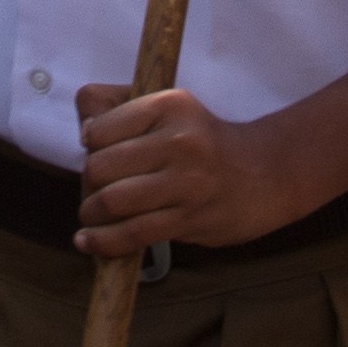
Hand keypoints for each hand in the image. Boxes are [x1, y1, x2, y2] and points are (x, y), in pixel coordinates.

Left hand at [70, 80, 308, 256]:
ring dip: (91, 212)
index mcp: (170, 105)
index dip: (90, 142)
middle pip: (99, 165)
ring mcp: (187, 182)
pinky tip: (88, 241)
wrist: (264, 174)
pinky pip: (133, 233)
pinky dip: (102, 241)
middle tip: (97, 187)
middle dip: (88, 181)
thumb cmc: (203, 141)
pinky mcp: (190, 218)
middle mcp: (180, 140)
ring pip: (111, 201)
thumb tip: (83, 126)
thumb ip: (119, 106)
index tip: (97, 150)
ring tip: (93, 215)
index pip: (99, 127)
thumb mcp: (169, 107)